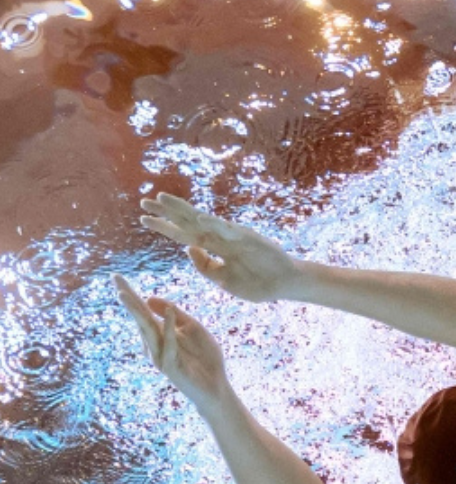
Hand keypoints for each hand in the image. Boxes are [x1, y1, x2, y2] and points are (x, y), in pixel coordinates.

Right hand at [113, 274, 229, 415]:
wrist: (217, 386)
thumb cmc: (205, 358)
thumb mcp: (193, 328)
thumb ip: (175, 314)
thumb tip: (149, 297)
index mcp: (160, 334)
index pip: (143, 311)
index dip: (130, 294)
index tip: (116, 277)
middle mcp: (155, 345)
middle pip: (140, 318)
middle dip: (128, 299)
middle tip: (114, 280)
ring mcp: (161, 356)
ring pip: (147, 330)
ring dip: (137, 312)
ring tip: (125, 295)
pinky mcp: (171, 367)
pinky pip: (169, 344)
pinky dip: (169, 327)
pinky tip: (168, 311)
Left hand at [139, 192, 296, 302]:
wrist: (285, 285)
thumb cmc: (258, 283)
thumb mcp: (224, 280)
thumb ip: (206, 267)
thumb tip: (187, 249)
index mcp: (214, 248)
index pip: (184, 235)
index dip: (164, 227)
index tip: (143, 219)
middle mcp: (220, 238)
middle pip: (188, 222)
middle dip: (166, 213)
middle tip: (143, 202)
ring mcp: (233, 236)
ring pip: (202, 219)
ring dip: (182, 210)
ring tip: (161, 199)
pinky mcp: (248, 237)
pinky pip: (227, 230)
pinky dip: (213, 224)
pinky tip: (198, 219)